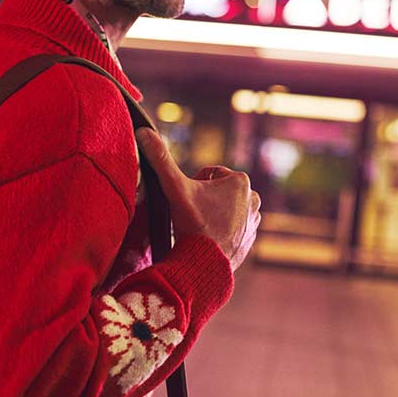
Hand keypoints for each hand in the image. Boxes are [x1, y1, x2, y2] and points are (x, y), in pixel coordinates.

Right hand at [136, 127, 260, 271]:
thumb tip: (143, 131)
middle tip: (192, 216)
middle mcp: (253, 198)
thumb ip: (160, 159)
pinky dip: (218, 231)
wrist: (205, 265)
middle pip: (216, 192)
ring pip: (222, 209)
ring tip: (200, 229)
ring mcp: (254, 220)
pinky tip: (208, 240)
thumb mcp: (175, 188)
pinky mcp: (250, 239)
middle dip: (202, 201)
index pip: (207, 175)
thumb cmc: (193, 224)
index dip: (191, 187)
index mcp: (240, 180)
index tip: (188, 203)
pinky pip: (229, 227)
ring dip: (210, 215)